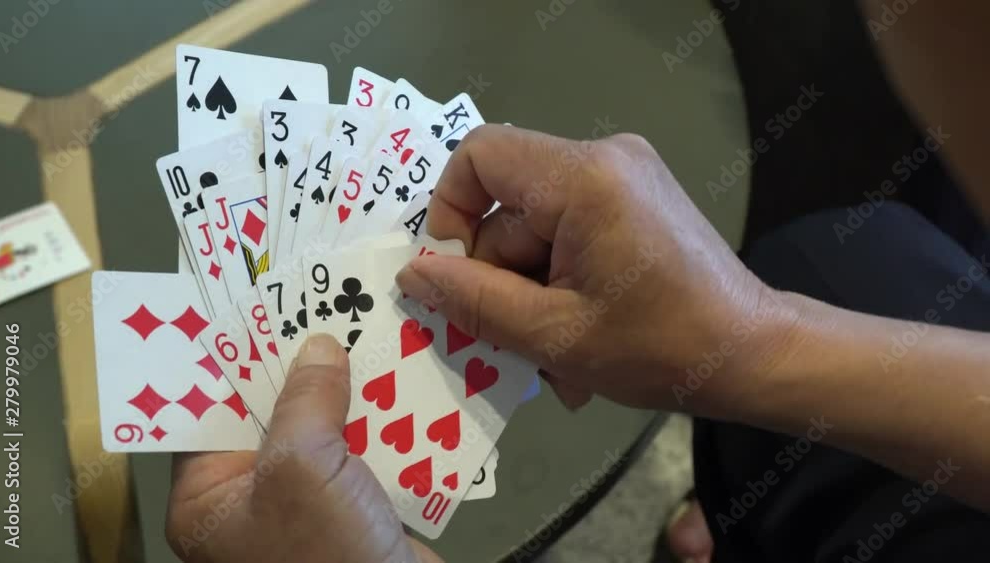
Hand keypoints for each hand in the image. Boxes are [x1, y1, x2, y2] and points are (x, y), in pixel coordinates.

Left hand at [166, 334, 442, 562]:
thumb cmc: (325, 553)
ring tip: (367, 334)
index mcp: (210, 498)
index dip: (239, 358)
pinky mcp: (354, 511)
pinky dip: (380, 421)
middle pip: (273, 415)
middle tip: (324, 312)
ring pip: (323, 431)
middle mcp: (251, 501)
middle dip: (303, 368)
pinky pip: (361, 453)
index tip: (262, 310)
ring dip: (350, 391)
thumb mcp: (302, 469)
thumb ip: (304, 401)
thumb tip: (317, 346)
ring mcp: (306, 508)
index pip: (212, 411)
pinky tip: (399, 382)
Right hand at [395, 125, 794, 413]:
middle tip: (514, 339)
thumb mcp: (553, 335)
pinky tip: (577, 333)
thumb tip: (413, 274)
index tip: (459, 274)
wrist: (754, 354)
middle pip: (508, 206)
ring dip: (533, 294)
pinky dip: (560, 284)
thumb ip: (474, 301)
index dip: (450, 211)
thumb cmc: (661, 347)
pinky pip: (567, 234)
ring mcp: (624, 177)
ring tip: (556, 354)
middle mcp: (605, 157)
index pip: (480, 155)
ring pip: (535, 230)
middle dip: (502, 277)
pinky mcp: (633, 200)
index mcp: (585, 178)